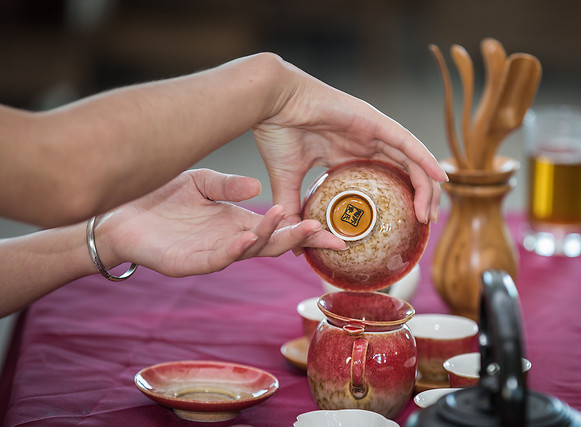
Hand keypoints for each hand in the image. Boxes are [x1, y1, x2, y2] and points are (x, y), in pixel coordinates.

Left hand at [99, 169, 344, 276]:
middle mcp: (233, 241)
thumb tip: (258, 188)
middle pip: (275, 244)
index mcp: (239, 222)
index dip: (307, 230)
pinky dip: (235, 249)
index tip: (335, 229)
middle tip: (327, 232)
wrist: (122, 214)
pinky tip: (246, 238)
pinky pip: (218, 258)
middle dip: (301, 239)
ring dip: (271, 237)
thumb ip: (228, 186)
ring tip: (290, 220)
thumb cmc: (163, 199)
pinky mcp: (192, 263)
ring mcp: (214, 254)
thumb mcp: (202, 183)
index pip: (281, 228)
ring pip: (251, 251)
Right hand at [252, 60, 447, 227]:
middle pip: (405, 171)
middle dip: (420, 197)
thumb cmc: (276, 133)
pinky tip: (439, 177)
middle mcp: (366, 142)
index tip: (406, 225)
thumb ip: (293, 210)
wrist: (271, 103)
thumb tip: (294, 246)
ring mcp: (373, 130)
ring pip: (411, 159)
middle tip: (426, 224)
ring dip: (426, 186)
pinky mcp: (374, 121)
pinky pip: (407, 143)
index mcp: (349, 153)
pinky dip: (425, 159)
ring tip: (431, 213)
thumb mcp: (287, 181)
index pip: (384, 177)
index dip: (399, 199)